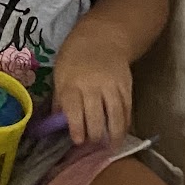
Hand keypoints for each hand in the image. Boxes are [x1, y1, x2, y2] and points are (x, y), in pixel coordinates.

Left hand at [52, 20, 133, 145]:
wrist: (102, 37)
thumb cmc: (75, 57)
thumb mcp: (60, 74)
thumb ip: (60, 99)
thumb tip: (56, 124)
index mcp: (72, 83)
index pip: (75, 111)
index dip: (77, 129)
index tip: (78, 141)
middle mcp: (93, 85)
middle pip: (96, 117)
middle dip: (95, 136)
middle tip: (93, 146)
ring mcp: (112, 86)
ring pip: (115, 116)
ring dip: (114, 135)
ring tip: (110, 147)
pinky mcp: (126, 86)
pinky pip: (127, 109)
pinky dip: (125, 124)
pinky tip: (121, 133)